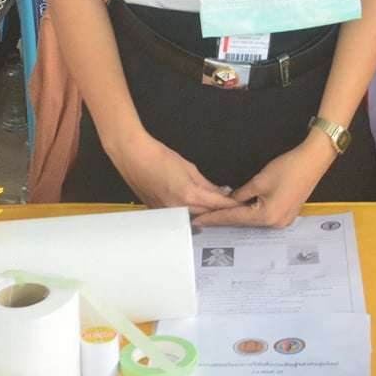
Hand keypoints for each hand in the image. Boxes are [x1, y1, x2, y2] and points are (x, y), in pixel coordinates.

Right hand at [106, 130, 242, 213]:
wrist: (134, 157)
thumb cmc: (159, 157)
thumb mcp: (189, 167)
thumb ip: (206, 183)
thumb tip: (220, 191)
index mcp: (189, 194)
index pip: (216, 204)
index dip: (230, 205)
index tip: (241, 205)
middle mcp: (178, 207)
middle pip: (206, 215)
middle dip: (219, 211)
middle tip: (231, 207)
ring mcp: (167, 212)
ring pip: (193, 218)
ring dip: (205, 214)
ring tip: (215, 209)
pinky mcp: (158, 211)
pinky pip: (179, 217)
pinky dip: (189, 213)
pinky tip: (195, 209)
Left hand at [191, 137, 331, 228]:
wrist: (313, 160)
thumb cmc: (288, 168)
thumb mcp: (259, 180)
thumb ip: (241, 194)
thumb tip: (230, 200)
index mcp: (267, 217)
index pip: (234, 218)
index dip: (215, 218)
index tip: (199, 220)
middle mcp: (275, 223)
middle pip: (244, 222)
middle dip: (224, 218)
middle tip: (204, 217)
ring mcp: (283, 220)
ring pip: (253, 219)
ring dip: (237, 216)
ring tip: (217, 215)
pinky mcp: (287, 214)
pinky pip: (264, 216)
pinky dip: (251, 212)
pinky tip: (239, 210)